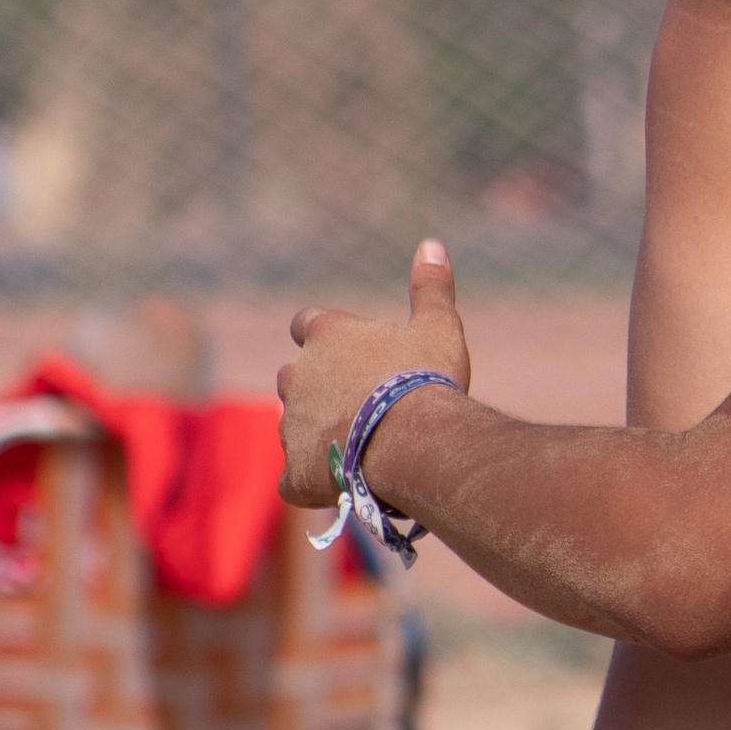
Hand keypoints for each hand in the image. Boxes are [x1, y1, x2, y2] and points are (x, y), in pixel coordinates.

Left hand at [279, 242, 471, 510]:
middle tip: (361, 406)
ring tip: (360, 449)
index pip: (307, 324)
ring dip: (316, 434)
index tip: (347, 352)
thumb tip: (432, 243)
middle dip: (317, 390)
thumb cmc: (427, 380)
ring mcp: (291, 424)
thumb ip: (430, 287)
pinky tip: (341, 485)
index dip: (324, 338)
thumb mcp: (439, 326)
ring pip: (293, 426)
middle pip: (295, 377)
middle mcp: (297, 374)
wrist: (414, 443)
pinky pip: (295, 478)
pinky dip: (312, 481)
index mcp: (327, 335)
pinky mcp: (294, 470)